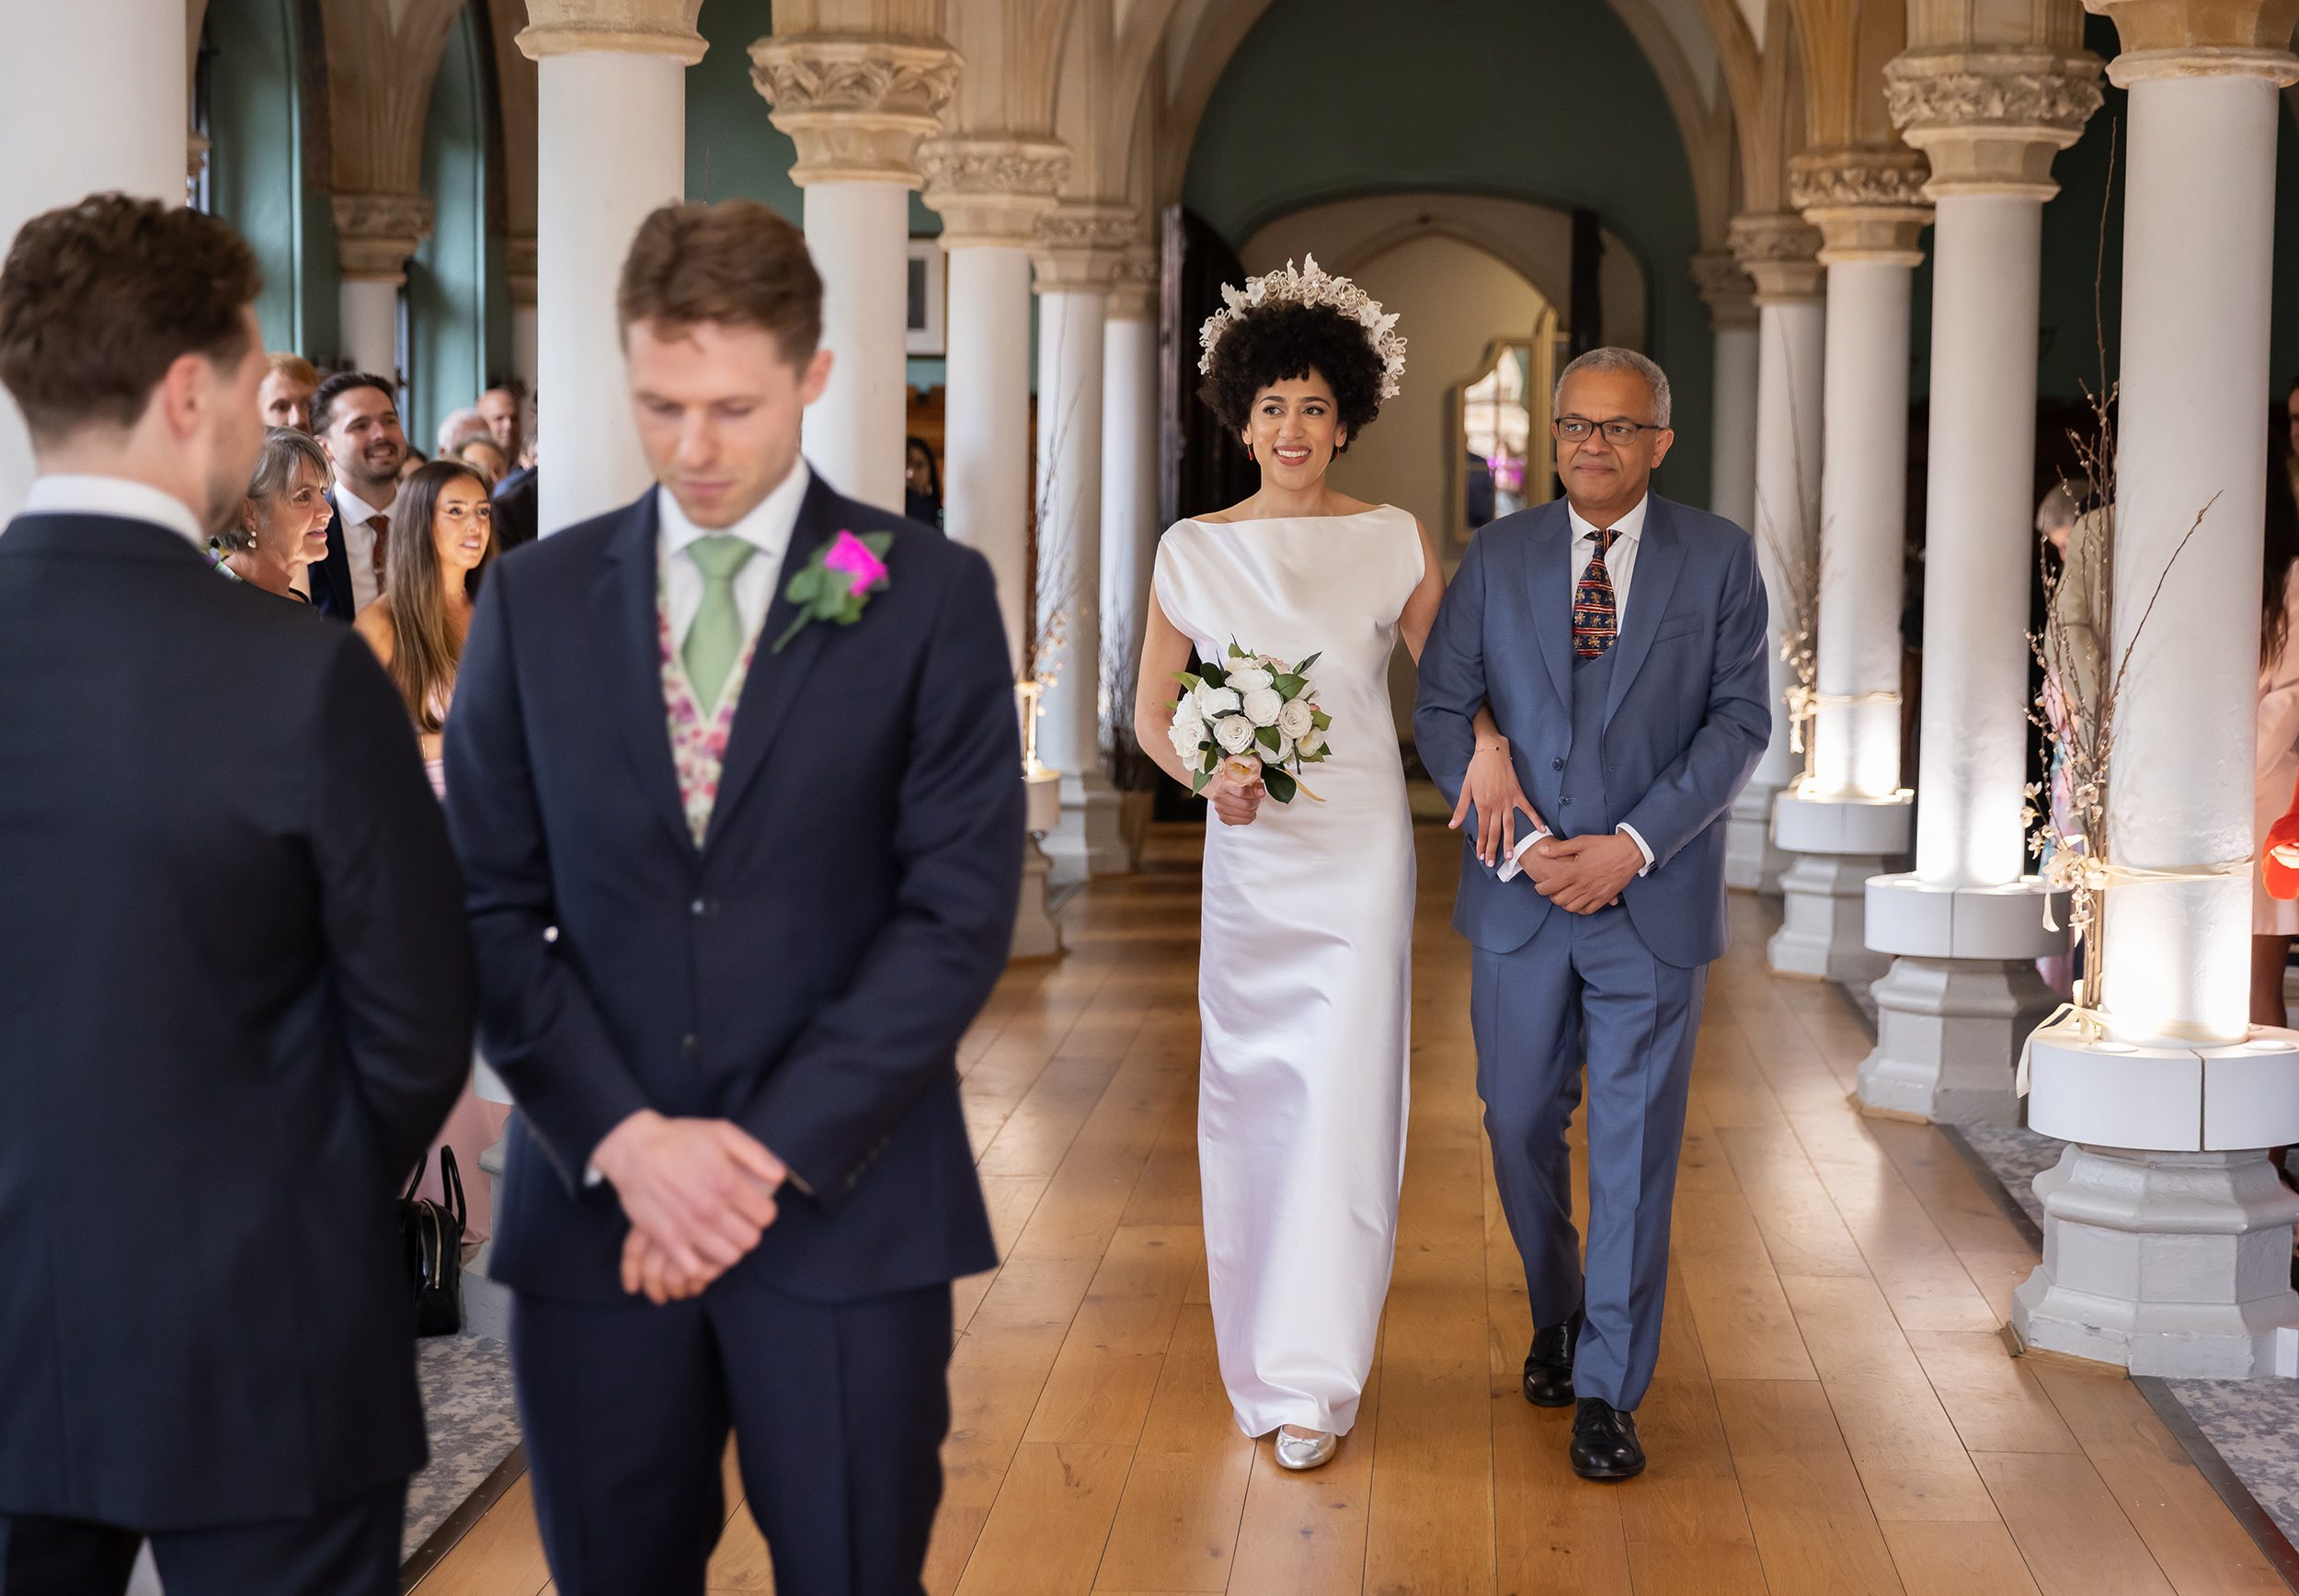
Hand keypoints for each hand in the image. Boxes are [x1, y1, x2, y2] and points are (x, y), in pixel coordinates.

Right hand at [591, 1110, 786, 1288]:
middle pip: (750, 1240)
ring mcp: (688, 1228)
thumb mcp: (723, 1132)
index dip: (764, 1211)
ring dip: (730, 1248)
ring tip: (723, 1234)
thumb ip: (756, 1154)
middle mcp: (710, 1209)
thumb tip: (780, 1176)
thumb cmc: (680, 1139)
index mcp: (727, 1183)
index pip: (766, 1216)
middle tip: (740, 1221)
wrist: (634, 1151)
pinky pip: (696, 1269)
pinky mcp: (667, 1240)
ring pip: (728, 1258)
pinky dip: (703, 1265)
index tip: (755, 1206)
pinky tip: (702, 1249)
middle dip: (750, 1231)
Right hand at [1209, 762, 1264, 826]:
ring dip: (1253, 809)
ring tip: (1251, 803)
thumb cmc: (1232, 781)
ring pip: (1246, 814)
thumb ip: (1255, 784)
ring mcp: (1220, 808)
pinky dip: (1250, 817)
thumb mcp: (1245, 777)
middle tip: (1255, 798)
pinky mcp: (1223, 818)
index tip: (1257, 792)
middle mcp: (1219, 797)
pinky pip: (1244, 821)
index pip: (1242, 793)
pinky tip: (1248, 810)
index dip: (1254, 793)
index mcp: (1224, 785)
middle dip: (1255, 802)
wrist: (1218, 786)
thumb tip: (1260, 794)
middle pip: (1246, 805)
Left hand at [1451, 739, 1543, 866]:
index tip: (1481, 857)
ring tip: (1512, 856)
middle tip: (1492, 863)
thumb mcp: (1465, 788)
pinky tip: (1542, 830)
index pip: (1482, 830)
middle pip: (1495, 832)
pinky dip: (1535, 819)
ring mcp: (1508, 800)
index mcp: (1482, 805)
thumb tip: (1452, 826)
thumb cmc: (1476, 769)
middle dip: (1493, 849)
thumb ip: (1460, 809)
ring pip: (1509, 825)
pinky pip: (1528, 809)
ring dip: (1510, 842)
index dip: (1481, 844)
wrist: (1491, 751)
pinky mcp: (1518, 794)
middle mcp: (1496, 805)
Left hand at [1532, 831, 1644, 914]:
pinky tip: (1578, 901)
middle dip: (1552, 897)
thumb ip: (1559, 849)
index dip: (1541, 889)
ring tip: (1565, 896)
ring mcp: (1595, 893)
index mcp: (1575, 871)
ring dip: (1565, 903)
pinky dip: (1580, 909)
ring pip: (1572, 908)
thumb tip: (1541, 850)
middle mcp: (1583, 885)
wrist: (1629, 852)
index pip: (1550, 886)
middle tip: (1552, 891)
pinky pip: (1588, 910)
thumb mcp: (1581, 842)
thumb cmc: (1605, 845)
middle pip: (1559, 900)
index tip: (1539, 886)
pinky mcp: (1604, 898)